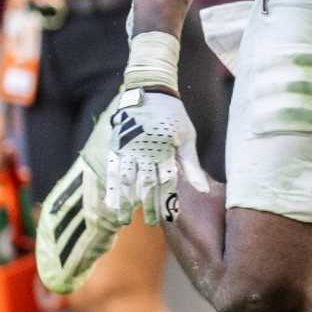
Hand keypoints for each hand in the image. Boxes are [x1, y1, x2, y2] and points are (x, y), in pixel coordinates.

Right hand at [101, 86, 208, 224]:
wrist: (149, 88)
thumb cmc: (173, 115)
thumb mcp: (187, 137)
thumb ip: (192, 166)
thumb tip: (203, 190)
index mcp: (164, 149)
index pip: (167, 181)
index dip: (167, 199)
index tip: (170, 216)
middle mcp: (145, 151)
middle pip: (145, 183)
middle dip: (147, 204)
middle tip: (149, 223)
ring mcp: (128, 147)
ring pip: (125, 179)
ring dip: (124, 200)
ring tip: (123, 219)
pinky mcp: (116, 144)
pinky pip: (111, 168)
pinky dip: (110, 185)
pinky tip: (109, 201)